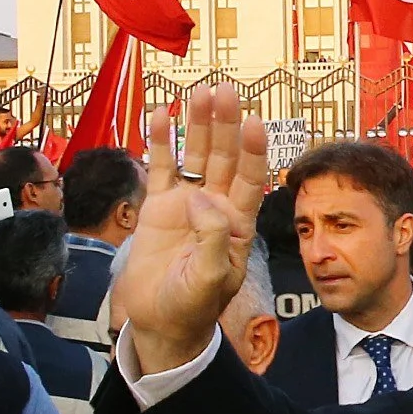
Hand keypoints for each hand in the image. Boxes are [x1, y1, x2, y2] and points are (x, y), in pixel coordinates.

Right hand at [110, 82, 267, 371]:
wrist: (161, 322)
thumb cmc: (194, 306)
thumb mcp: (210, 278)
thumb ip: (212, 239)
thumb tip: (202, 199)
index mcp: (237, 222)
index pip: (250, 178)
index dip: (252, 150)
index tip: (254, 121)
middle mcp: (216, 205)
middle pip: (223, 155)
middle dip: (225, 123)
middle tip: (225, 90)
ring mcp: (187, 202)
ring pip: (195, 154)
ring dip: (197, 123)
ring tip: (199, 91)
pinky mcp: (158, 205)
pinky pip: (160, 166)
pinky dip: (159, 141)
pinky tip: (160, 115)